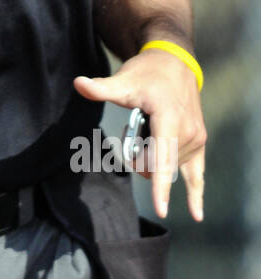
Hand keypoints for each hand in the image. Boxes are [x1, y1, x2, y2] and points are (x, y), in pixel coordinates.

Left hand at [73, 50, 206, 221]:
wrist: (174, 63)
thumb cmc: (147, 73)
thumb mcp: (124, 80)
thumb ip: (101, 88)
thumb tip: (79, 84)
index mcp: (170, 118)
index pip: (163, 158)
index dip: (160, 186)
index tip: (160, 209)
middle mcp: (188, 132)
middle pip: (156, 165)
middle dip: (139, 157)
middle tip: (134, 131)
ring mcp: (196, 139)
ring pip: (167, 168)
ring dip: (152, 158)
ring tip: (149, 131)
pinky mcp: (199, 143)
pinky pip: (198, 174)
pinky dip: (196, 195)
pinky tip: (196, 215)